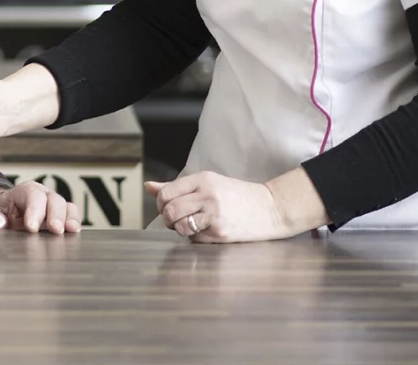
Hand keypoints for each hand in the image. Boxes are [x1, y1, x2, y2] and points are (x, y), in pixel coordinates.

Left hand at [0, 182, 80, 234]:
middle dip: (55, 215)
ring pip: (67, 206)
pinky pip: (72, 216)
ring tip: (70, 231)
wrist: (8, 211)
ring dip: (69, 219)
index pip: (33, 196)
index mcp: (24, 191)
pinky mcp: (62, 216)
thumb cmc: (2, 212)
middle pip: (54, 200)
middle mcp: (43, 195)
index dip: (34, 211)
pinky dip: (75, 223)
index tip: (32, 228)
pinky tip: (74, 233)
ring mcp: (54, 205)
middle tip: (55, 229)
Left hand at [147, 171, 291, 242]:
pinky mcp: (220, 232)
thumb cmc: (236, 196)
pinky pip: (194, 238)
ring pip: (179, 226)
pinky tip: (207, 231)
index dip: (160, 204)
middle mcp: (207, 195)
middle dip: (168, 219)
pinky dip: (195, 237)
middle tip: (177, 219)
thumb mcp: (208, 183)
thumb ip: (176, 186)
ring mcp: (214, 214)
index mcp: (202, 179)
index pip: (166, 193)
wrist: (269, 209)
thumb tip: (148, 186)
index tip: (168, 207)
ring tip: (190, 225)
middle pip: (169, 211)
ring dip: (179, 229)